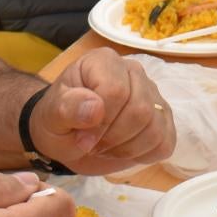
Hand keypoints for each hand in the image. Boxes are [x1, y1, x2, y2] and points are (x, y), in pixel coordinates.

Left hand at [27, 49, 177, 172]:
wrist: (67, 136)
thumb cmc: (59, 120)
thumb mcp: (52, 115)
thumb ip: (69, 107)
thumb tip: (96, 109)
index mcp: (105, 62)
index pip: (116, 90)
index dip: (99, 122)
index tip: (81, 137)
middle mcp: (134, 72)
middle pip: (140, 110)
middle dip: (112, 137)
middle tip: (93, 145)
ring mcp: (153, 96)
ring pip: (154, 129)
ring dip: (125, 148)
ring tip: (105, 146)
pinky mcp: (163, 120)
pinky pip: (164, 143)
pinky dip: (142, 155)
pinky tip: (122, 149)